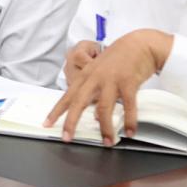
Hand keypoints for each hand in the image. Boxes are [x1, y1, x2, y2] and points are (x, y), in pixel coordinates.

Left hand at [47, 29, 173, 144]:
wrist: (139, 44)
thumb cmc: (119, 60)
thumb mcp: (101, 73)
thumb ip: (96, 94)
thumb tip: (96, 116)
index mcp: (86, 76)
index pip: (67, 96)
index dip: (56, 111)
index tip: (47, 124)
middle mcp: (95, 78)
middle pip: (79, 102)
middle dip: (71, 122)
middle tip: (67, 137)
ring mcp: (111, 80)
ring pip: (104, 108)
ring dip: (105, 128)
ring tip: (107, 142)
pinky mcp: (128, 82)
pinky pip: (128, 106)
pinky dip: (129, 121)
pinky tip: (129, 131)